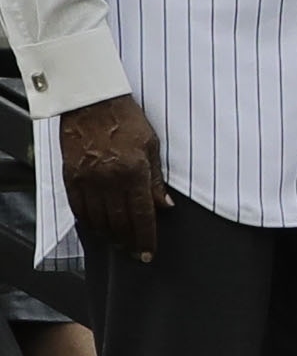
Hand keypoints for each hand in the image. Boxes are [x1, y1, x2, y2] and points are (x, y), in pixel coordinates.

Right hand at [54, 92, 159, 270]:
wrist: (92, 102)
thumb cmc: (126, 119)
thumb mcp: (152, 146)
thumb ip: (157, 180)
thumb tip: (166, 206)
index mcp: (134, 172)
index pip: (142, 215)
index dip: (145, 237)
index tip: (148, 253)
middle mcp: (109, 179)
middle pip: (119, 222)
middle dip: (128, 241)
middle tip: (134, 251)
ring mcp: (87, 179)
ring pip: (97, 219)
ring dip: (109, 235)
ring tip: (118, 243)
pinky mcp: (70, 176)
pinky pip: (78, 207)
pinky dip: (88, 221)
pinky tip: (96, 227)